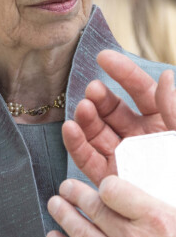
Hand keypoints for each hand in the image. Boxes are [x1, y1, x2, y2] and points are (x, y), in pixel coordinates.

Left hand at [46, 177, 175, 236]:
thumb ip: (160, 205)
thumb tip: (152, 187)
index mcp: (157, 221)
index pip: (112, 188)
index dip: (106, 186)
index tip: (104, 187)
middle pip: (92, 206)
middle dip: (74, 193)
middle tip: (66, 188)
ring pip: (81, 232)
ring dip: (64, 215)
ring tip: (56, 206)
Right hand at [62, 49, 175, 184]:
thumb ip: (174, 108)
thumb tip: (166, 76)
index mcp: (162, 124)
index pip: (140, 91)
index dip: (122, 72)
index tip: (104, 57)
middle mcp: (139, 138)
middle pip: (112, 109)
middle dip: (100, 96)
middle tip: (92, 90)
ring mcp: (122, 158)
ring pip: (96, 130)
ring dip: (85, 116)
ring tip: (83, 108)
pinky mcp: (108, 179)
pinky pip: (87, 158)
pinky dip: (75, 142)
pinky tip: (71, 128)